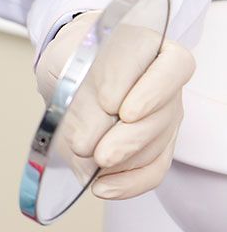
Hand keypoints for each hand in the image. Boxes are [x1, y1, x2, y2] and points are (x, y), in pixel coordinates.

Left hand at [35, 11, 194, 199]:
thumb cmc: (73, 57)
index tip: (108, 103)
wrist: (72, 66)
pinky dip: (129, 184)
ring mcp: (165, 113)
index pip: (167, 65)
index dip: (143, 87)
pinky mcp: (156, 144)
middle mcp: (165, 80)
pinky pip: (153, 169)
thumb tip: (87, 140)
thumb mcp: (64, 63)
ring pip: (159, 141)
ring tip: (94, 163)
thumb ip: (77, 92)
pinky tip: (101, 186)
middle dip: (131, 136)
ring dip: (127, 159)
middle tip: (99, 151)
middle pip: (166, 111)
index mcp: (151, 45)